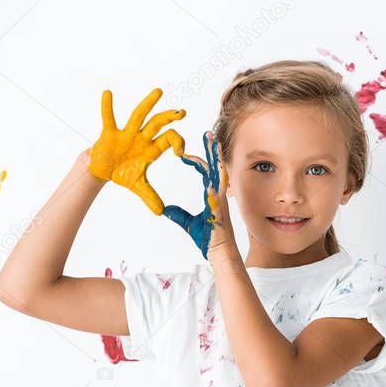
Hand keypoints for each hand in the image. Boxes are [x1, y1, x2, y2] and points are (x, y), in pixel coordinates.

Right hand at [88, 88, 184, 214]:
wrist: (103, 171)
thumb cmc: (123, 174)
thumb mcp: (138, 186)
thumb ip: (150, 197)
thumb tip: (161, 212)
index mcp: (152, 148)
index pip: (169, 140)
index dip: (177, 143)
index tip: (181, 152)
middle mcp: (142, 138)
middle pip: (158, 124)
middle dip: (169, 118)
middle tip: (182, 112)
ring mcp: (126, 133)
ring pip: (139, 116)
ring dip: (149, 104)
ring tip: (160, 91)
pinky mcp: (110, 133)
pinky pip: (108, 118)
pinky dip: (107, 107)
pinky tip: (107, 93)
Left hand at [164, 132, 234, 262]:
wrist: (220, 253)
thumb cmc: (209, 239)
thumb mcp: (187, 223)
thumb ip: (178, 214)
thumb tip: (164, 209)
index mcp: (211, 196)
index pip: (205, 173)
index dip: (196, 161)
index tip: (185, 154)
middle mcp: (218, 195)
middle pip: (215, 167)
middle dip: (213, 150)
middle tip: (209, 134)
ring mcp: (220, 201)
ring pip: (220, 174)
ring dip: (217, 158)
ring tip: (214, 143)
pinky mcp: (220, 211)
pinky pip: (217, 194)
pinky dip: (214, 183)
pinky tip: (210, 172)